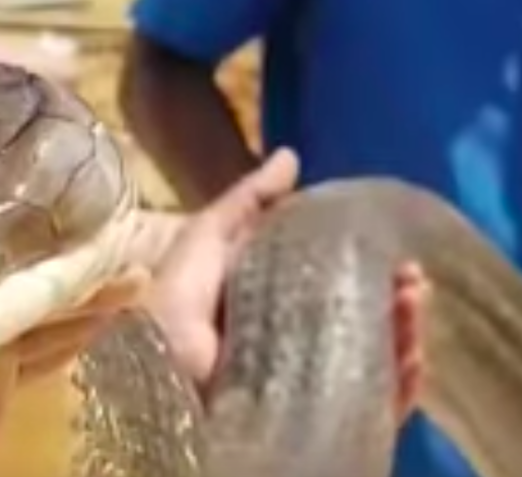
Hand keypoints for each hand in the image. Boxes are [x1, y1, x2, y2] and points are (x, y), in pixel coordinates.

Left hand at [145, 149, 428, 421]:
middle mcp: (296, 338)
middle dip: (393, 294)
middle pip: (361, 316)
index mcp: (272, 298)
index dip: (364, 260)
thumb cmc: (175, 301)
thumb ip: (247, 201)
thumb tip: (291, 156)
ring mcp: (311, 380)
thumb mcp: (207, 238)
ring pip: (376, 356)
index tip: (391, 243)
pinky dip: (401, 381)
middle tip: (411, 276)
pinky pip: (376, 404)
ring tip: (412, 303)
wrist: (160, 375)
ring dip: (404, 330)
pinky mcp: (322, 417)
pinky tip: (410, 354)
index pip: (332, 278)